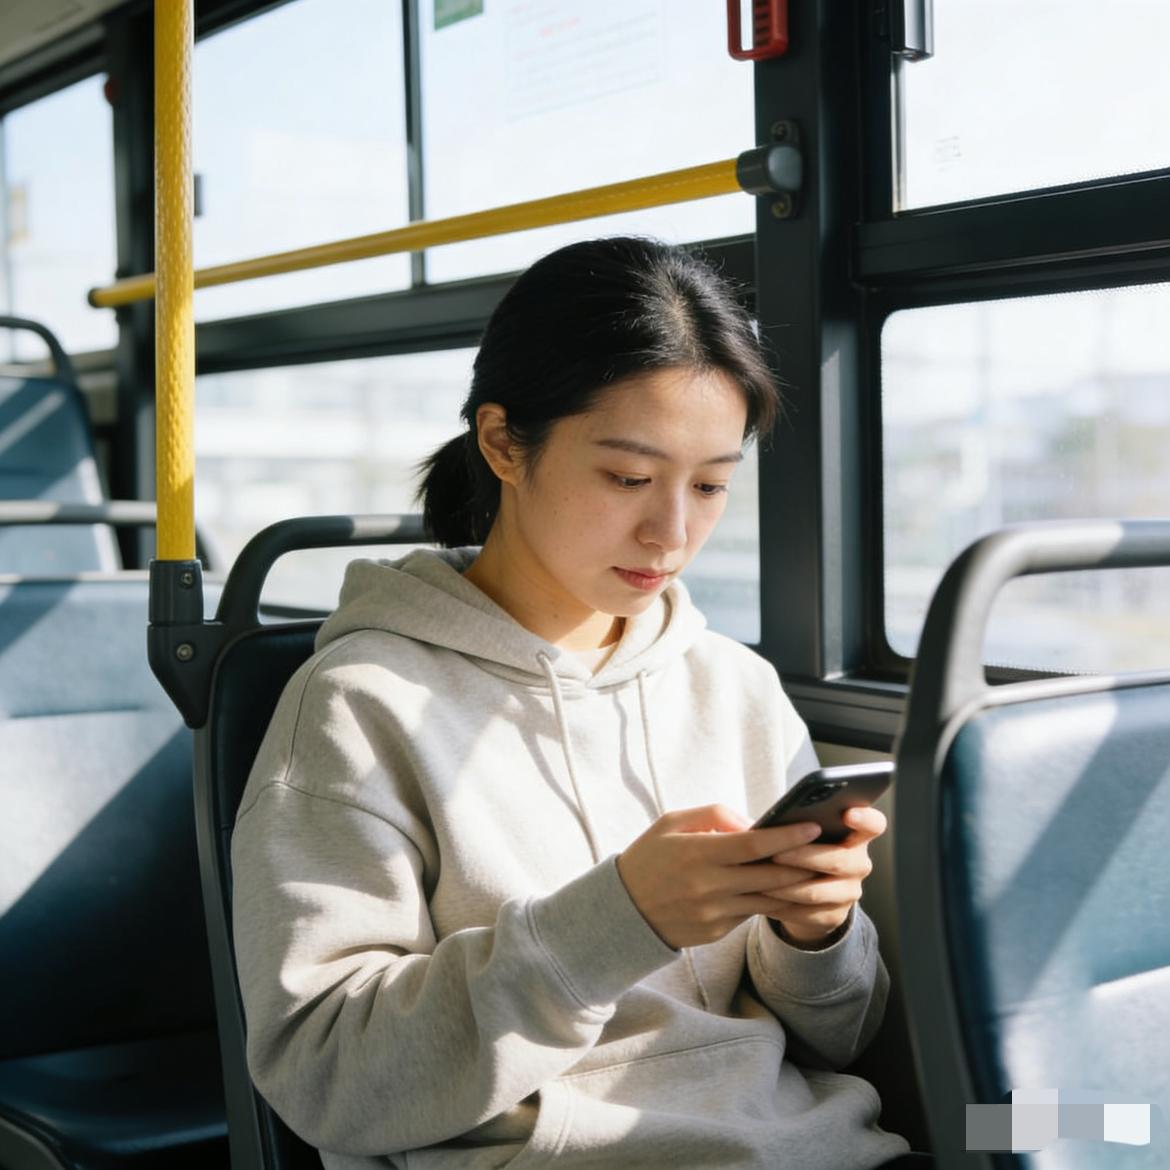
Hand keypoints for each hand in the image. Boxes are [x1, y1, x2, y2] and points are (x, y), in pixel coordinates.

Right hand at [616, 805, 824, 948]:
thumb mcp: (672, 823)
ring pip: (768, 901)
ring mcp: (714, 913)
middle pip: (770, 876)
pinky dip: (772, 902)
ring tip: (821, 872)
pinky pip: (752, 914)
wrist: (623, 911)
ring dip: (797, 888)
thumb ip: (713, 815)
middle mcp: (709, 886)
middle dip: (804, 863)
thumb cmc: (649, 857)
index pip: (753, 846)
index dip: (786, 837)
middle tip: (830, 850)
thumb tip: (753, 823)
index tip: (811, 826)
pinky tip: (790, 891)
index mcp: (698, 854)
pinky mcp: (717, 932)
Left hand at [759, 805, 885, 945]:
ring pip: (819, 891)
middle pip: (841, 860)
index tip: (846, 813)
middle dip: (806, 856)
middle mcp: (858, 863)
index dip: (864, 818)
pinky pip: (807, 913)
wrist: (800, 890)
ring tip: (759, 879)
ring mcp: (849, 892)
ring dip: (787, 885)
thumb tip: (748, 825)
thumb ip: (784, 820)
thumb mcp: (794, 829)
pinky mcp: (833, 916)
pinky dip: (782, 905)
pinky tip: (760, 898)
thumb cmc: (794, 846)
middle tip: (777, 852)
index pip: (873, 824)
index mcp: (854, 834)